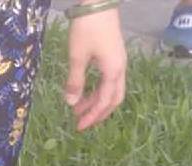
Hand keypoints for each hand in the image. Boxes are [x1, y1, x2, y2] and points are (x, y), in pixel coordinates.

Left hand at [64, 10, 126, 131]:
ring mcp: (119, 62)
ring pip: (111, 90)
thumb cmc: (87, 29)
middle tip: (80, 122)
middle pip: (113, 99)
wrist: (99, 3)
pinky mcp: (114, 55)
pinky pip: (109, 80)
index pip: (104, 102)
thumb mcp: (77, 56)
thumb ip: (75, 81)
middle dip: (98, 113)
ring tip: (78, 108)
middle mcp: (120, 69)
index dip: (92, 117)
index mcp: (113, 72)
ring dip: (96, 101)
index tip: (78, 127)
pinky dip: (98, 90)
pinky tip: (85, 91)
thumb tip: (71, 103)